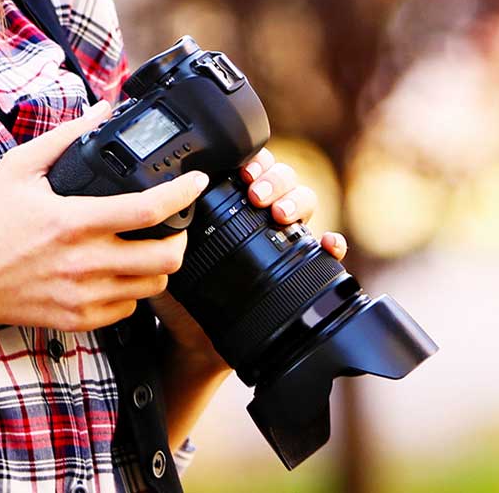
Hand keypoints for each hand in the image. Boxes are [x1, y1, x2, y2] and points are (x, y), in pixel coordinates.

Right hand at [0, 101, 208, 333]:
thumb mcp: (17, 169)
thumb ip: (64, 137)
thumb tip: (101, 110)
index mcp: (74, 221)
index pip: (147, 209)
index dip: (182, 193)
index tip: (196, 182)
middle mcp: (85, 262)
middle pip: (166, 257)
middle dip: (180, 239)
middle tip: (174, 226)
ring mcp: (84, 295)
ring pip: (153, 286)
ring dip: (159, 265)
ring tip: (147, 249)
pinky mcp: (80, 319)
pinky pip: (129, 309)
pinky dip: (133, 291)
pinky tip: (120, 274)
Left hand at [151, 147, 347, 372]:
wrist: (195, 336)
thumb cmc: (180, 293)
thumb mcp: (168, 253)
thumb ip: (167, 228)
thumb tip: (166, 200)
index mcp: (233, 202)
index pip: (254, 165)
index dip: (255, 161)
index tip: (243, 173)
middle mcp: (262, 214)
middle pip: (283, 177)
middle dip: (274, 180)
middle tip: (257, 196)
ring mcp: (284, 237)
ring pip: (306, 201)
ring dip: (298, 200)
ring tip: (281, 214)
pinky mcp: (301, 266)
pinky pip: (325, 251)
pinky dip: (332, 243)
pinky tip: (327, 244)